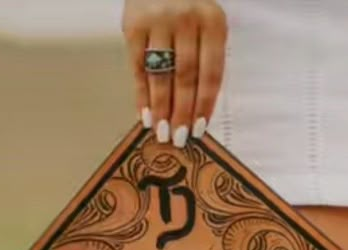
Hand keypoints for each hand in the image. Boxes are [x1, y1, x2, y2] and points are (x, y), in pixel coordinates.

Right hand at [122, 0, 227, 146]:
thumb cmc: (189, 6)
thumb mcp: (207, 25)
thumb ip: (207, 58)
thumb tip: (198, 110)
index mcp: (213, 23)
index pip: (211, 73)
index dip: (204, 104)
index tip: (199, 129)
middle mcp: (186, 20)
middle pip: (186, 77)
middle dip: (181, 112)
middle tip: (178, 138)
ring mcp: (158, 21)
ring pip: (162, 74)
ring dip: (161, 108)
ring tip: (162, 132)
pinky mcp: (133, 24)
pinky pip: (138, 67)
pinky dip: (141, 94)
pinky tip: (144, 114)